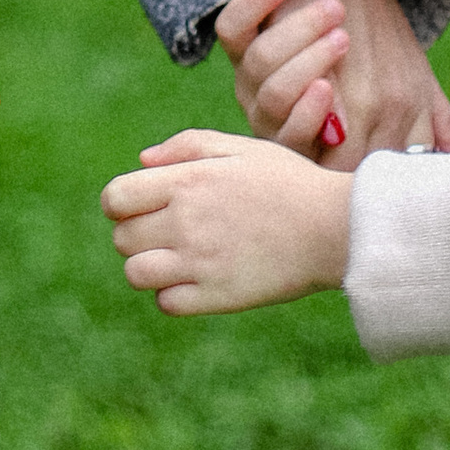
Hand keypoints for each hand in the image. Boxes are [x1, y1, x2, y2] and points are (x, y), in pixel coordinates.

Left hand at [102, 126, 352, 314]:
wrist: (336, 227)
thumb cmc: (287, 182)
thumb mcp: (239, 147)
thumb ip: (186, 146)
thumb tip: (142, 161)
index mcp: (186, 181)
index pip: (114, 199)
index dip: (121, 204)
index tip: (143, 207)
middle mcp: (185, 221)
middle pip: (122, 238)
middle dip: (136, 235)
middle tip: (167, 234)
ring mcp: (200, 262)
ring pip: (136, 274)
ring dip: (149, 268)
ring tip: (177, 260)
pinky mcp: (217, 296)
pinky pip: (166, 304)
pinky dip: (174, 295)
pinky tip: (197, 281)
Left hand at [216, 0, 449, 164]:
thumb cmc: (386, 52)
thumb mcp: (415, 96)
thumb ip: (433, 131)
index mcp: (317, 137)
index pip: (312, 153)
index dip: (328, 136)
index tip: (362, 97)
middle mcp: (278, 113)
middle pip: (278, 113)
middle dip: (307, 82)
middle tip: (343, 44)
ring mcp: (252, 76)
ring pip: (260, 68)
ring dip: (295, 36)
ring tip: (335, 10)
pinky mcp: (239, 32)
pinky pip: (231, 24)